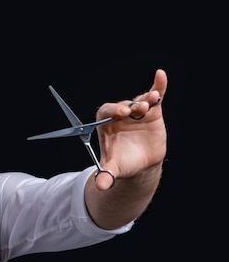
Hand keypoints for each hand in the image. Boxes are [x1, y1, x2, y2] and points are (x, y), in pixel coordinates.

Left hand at [93, 69, 167, 189]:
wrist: (140, 162)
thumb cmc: (123, 163)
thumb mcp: (115, 169)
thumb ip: (107, 175)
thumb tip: (101, 186)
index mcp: (106, 124)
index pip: (106, 112)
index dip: (113, 110)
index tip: (121, 112)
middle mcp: (120, 115)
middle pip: (124, 105)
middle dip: (130, 106)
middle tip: (135, 110)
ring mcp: (137, 112)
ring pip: (140, 101)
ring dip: (146, 99)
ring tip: (152, 101)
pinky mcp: (152, 112)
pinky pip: (155, 96)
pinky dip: (158, 86)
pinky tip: (160, 75)